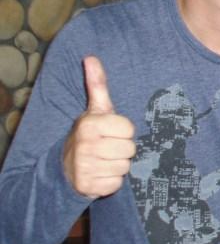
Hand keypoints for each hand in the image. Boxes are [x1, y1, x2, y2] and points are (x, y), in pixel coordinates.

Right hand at [62, 56, 135, 198]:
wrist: (66, 166)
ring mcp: (85, 167)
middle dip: (123, 149)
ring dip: (118, 165)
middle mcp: (85, 145)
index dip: (124, 131)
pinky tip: (101, 173)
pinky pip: (117, 183)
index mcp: (90, 124)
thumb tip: (91, 57)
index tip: (111, 132)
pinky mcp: (88, 186)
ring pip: (125, 167)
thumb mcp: (95, 109)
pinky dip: (112, 180)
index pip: (129, 129)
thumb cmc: (90, 133)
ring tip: (104, 159)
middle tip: (108, 147)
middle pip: (130, 149)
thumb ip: (97, 84)